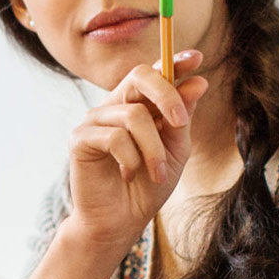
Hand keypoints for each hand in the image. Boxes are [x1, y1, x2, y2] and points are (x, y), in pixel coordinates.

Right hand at [61, 49, 208, 260]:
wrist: (121, 221)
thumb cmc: (148, 186)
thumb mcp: (175, 150)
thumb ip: (182, 118)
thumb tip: (199, 82)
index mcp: (139, 104)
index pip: (154, 73)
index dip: (173, 62)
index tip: (196, 58)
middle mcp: (115, 105)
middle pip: (139, 76)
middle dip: (166, 95)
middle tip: (180, 123)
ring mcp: (95, 119)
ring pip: (133, 116)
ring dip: (153, 149)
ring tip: (156, 173)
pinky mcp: (80, 138)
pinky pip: (115, 138)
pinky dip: (131, 160)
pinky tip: (128, 174)